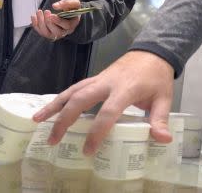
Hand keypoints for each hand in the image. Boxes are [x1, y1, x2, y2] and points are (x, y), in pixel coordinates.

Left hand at [30, 0, 82, 41]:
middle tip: (46, 11)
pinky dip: (35, 25)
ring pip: (46, 33)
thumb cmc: (72, 9)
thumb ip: (67, 3)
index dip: (58, 21)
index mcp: (72, 25)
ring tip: (39, 12)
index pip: (66, 26)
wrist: (69, 15)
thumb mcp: (74, 4)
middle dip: (49, 22)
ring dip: (41, 23)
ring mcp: (55, 34)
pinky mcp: (48, 33)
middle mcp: (64, 32)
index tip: (52, 15)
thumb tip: (54, 6)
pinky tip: (33, 16)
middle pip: (56, 32)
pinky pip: (40, 32)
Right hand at [33, 50, 174, 153]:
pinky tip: (49, 109)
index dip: (97, 131)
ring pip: (72, 90)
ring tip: (37, 120)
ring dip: (54, 105)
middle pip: (80, 99)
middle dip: (64, 120)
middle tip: (52, 140)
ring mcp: (99, 78)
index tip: (88, 150)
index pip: (108, 111)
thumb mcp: (164, 98)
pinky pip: (74, 87)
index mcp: (125, 88)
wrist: (152, 52)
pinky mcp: (95, 78)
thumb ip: (160, 119)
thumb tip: (162, 139)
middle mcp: (107, 82)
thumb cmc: (157, 77)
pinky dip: (60, 98)